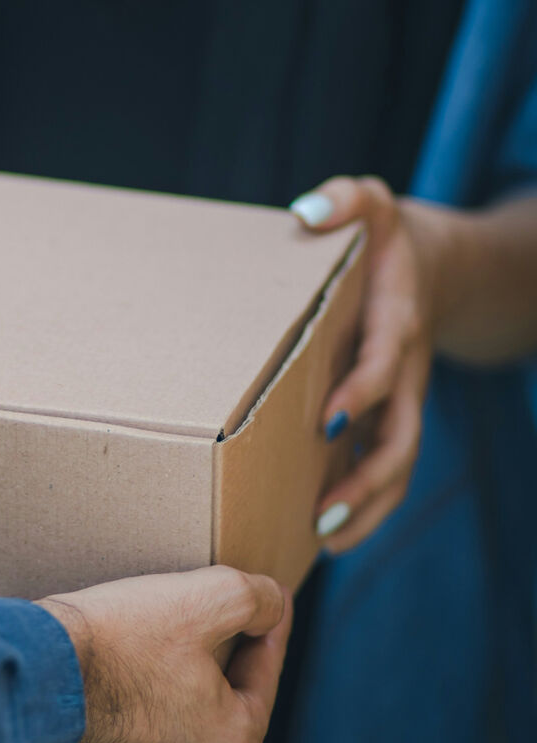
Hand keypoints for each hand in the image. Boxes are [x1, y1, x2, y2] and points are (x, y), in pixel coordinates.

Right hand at [37, 566, 290, 742]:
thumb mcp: (207, 595)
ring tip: (148, 645)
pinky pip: (120, 741)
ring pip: (168, 725)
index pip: (264, 672)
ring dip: (165, 690)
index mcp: (231, 739)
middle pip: (216, 703)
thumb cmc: (118, 638)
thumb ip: (257, 598)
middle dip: (214, 661)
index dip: (266, 627)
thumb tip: (271, 603)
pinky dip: (121, 713)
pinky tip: (109, 682)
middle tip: (199, 618)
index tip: (264, 600)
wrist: (31, 673)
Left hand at [289, 177, 450, 552]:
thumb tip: (306, 212)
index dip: (363, 392)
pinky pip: (383, 467)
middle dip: (367, 479)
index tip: (328, 420)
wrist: (436, 265)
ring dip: (367, 506)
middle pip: (400, 437)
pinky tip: (325, 534)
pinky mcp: (388, 416)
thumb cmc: (386, 238)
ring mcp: (400, 400)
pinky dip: (364, 503)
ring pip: (396, 464)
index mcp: (397, 323)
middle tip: (324, 514)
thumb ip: (345, 201)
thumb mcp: (371, 205)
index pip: (384, 364)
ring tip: (325, 541)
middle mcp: (404, 370)